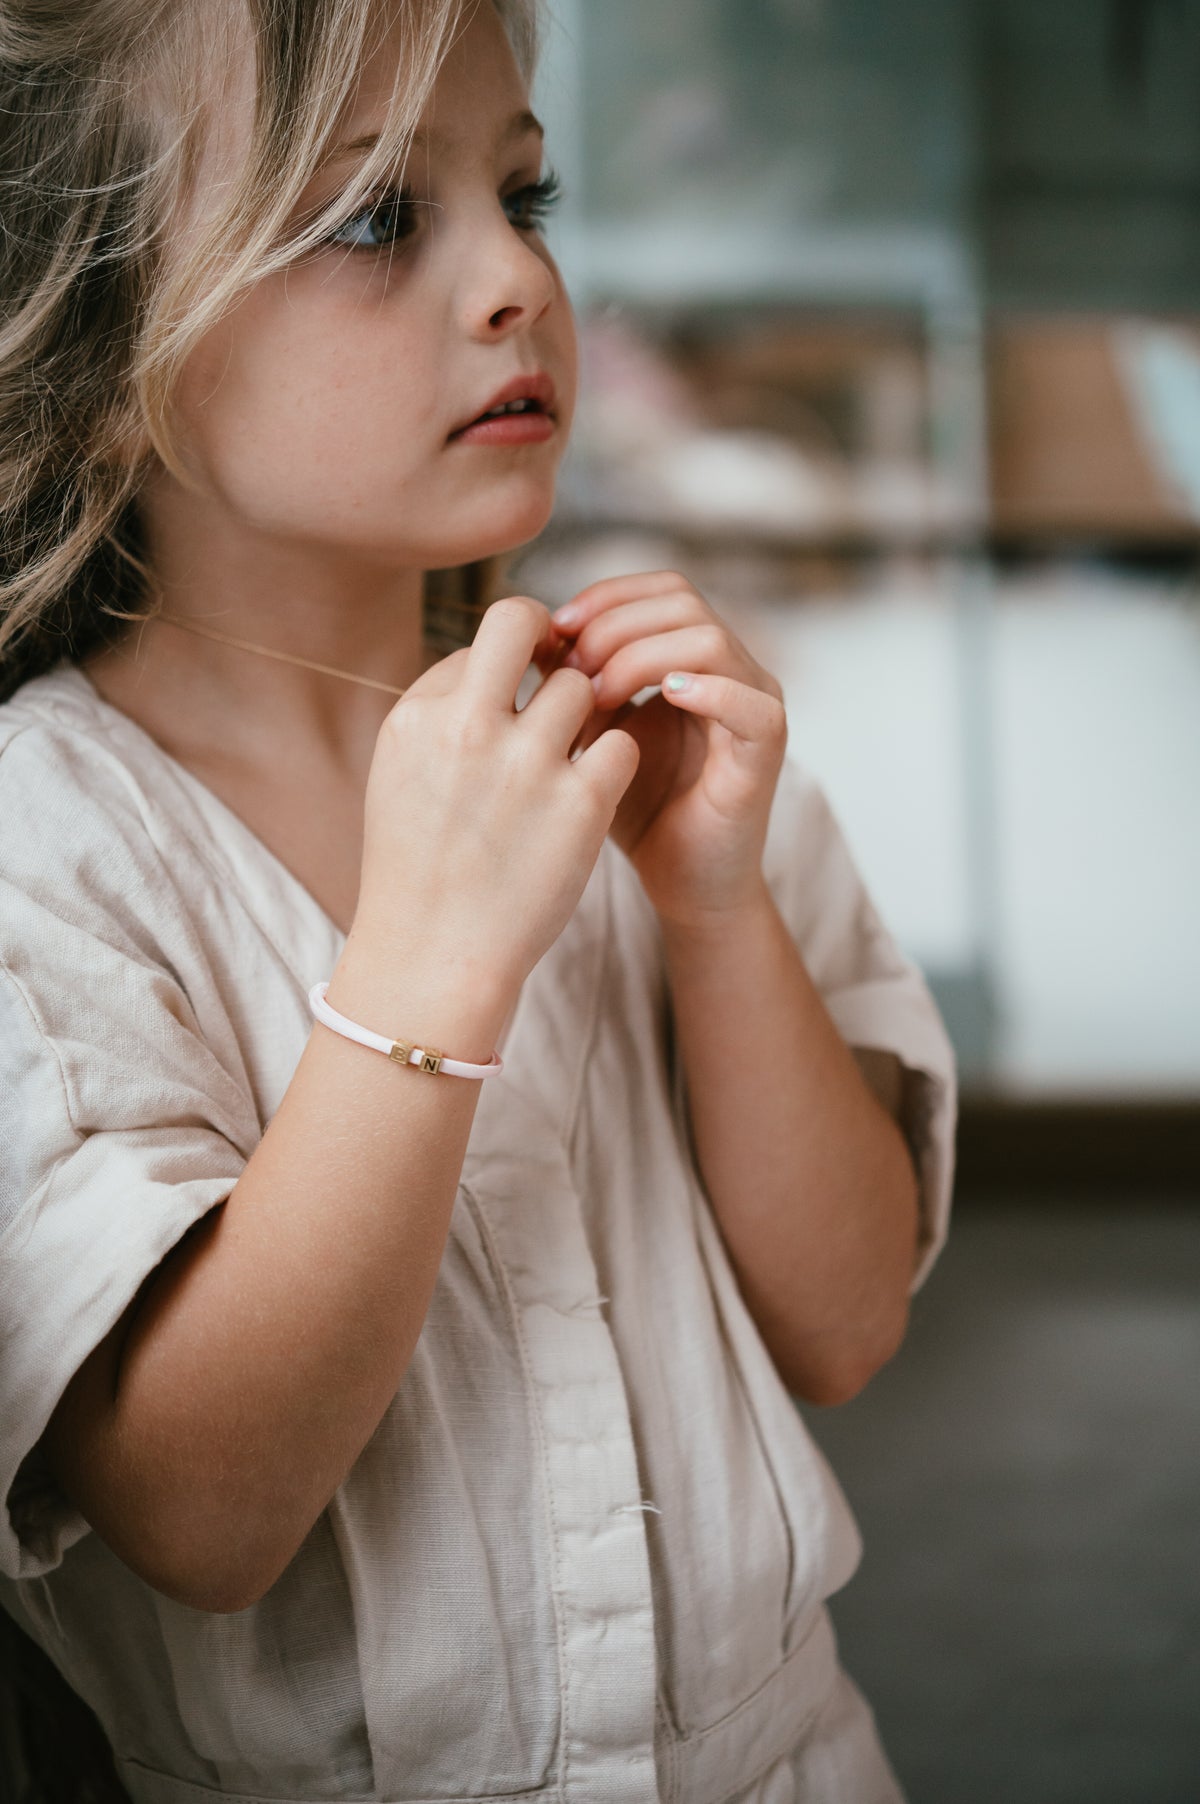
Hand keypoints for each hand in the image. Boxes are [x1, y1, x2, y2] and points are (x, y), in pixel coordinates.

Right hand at [352, 597, 639, 998]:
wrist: (436, 956)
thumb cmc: (419, 862)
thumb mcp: (402, 769)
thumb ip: (445, 704)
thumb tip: (498, 652)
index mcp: (420, 715)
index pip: (485, 638)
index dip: (514, 653)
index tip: (522, 682)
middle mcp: (469, 729)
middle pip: (531, 629)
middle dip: (555, 648)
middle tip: (567, 676)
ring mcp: (528, 765)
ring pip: (583, 688)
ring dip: (584, 715)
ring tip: (565, 759)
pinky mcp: (580, 805)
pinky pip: (620, 743)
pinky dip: (612, 761)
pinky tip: (590, 791)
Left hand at [542, 571, 787, 927]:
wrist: (681, 884)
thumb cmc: (636, 812)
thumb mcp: (594, 735)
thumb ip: (577, 686)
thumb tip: (534, 641)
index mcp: (695, 659)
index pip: (661, 589)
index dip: (607, 596)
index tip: (556, 627)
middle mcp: (733, 671)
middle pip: (682, 602)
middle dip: (615, 626)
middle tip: (569, 666)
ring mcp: (755, 706)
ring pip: (710, 640)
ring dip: (642, 656)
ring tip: (599, 692)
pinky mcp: (766, 753)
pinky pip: (751, 704)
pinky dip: (708, 691)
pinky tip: (662, 698)